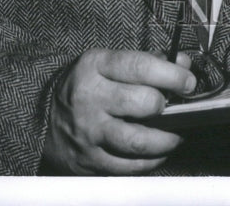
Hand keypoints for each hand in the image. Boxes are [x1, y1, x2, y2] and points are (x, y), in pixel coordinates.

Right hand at [42, 48, 195, 174]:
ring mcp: (88, 132)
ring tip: (176, 135)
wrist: (41, 116)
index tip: (189, 82)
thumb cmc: (85, 85)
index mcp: (95, 66)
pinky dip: (149, 162)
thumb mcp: (107, 63)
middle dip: (167, 107)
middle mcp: (90, 98)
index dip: (171, 75)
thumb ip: (147, 62)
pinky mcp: (87, 160)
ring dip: (165, 140)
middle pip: (142, 104)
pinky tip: (158, 153)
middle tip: (179, 108)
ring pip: (137, 141)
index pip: (139, 67)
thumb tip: (184, 65)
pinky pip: (127, 167)